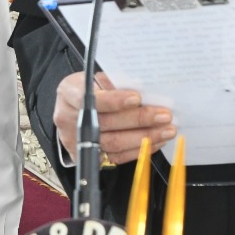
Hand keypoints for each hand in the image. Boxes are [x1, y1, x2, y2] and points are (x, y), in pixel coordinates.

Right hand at [53, 71, 175, 165]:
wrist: (70, 109)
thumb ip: (113, 83)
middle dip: (139, 119)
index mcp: (69, 93)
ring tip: (166, 130)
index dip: (115, 100)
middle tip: (164, 115)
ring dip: (145, 137)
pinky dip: (138, 150)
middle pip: (107, 123)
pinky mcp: (87, 157)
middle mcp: (69, 119)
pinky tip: (154, 142)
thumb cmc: (87, 89)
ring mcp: (76, 141)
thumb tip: (145, 90)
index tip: (137, 98)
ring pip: (114, 143)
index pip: (92, 99)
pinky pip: (117, 157)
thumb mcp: (94, 78)